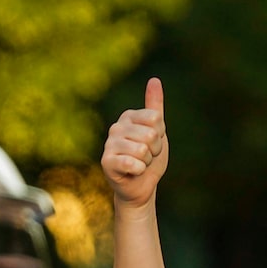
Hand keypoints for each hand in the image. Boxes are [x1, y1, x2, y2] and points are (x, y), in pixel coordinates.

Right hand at [101, 78, 168, 208]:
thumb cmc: (149, 159)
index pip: (155, 119)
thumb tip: (154, 80)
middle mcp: (116, 126)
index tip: (153, 144)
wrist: (140, 187)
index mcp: (129, 116)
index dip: (160, 136)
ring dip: (147, 163)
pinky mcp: (106, 161)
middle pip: (151, 135)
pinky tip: (132, 172)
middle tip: (146, 158)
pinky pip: (133, 163)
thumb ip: (155, 107)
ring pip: (143, 150)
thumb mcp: (157, 132)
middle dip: (154, 151)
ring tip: (139, 165)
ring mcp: (110, 143)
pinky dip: (139, 171)